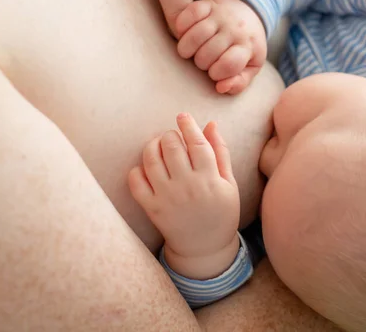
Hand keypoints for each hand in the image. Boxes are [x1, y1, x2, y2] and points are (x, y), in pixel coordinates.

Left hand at [128, 113, 239, 279]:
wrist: (205, 248)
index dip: (188, 125)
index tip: (183, 116)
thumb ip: (221, 152)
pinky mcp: (152, 208)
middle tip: (172, 136)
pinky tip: (146, 168)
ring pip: (152, 160)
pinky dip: (137, 170)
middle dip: (170, 134)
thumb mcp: (229, 183)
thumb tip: (210, 124)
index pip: (196, 143)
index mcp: (210, 179)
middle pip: (172, 147)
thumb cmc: (221, 212)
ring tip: (158, 145)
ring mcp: (167, 198)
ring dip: (153, 145)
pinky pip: (136, 183)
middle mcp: (187, 186)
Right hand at [176, 0, 266, 93]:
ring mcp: (221, 15)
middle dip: (201, 63)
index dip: (216, 74)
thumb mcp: (250, 66)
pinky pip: (189, 13)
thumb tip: (221, 88)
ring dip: (187, 49)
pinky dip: (182, 26)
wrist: (249, 12)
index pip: (228, 65)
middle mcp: (235, 29)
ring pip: (195, 36)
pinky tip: (184, 34)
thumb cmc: (246, 46)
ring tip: (190, 52)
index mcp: (247, 46)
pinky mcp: (208, 4)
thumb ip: (239, 82)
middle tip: (203, 61)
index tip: (214, 73)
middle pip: (207, 54)